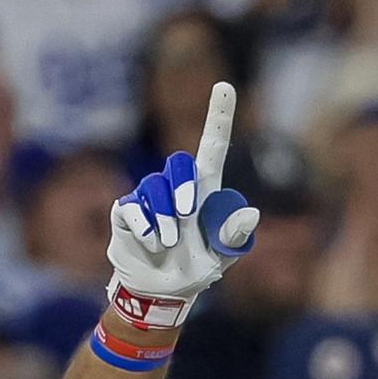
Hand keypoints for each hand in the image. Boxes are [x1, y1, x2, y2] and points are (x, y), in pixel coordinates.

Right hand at [105, 82, 258, 331]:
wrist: (162, 292)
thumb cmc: (196, 269)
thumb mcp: (222, 257)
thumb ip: (235, 236)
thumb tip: (251, 213)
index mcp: (205, 191)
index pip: (212, 146)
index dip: (219, 115)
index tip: (224, 86)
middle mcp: (176, 189)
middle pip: (178, 163)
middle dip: (184, 188)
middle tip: (186, 215)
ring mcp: (149, 199)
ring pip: (155, 188)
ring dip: (164, 218)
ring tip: (169, 244)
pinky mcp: (126, 213)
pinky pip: (132, 207)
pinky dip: (145, 227)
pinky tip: (153, 244)